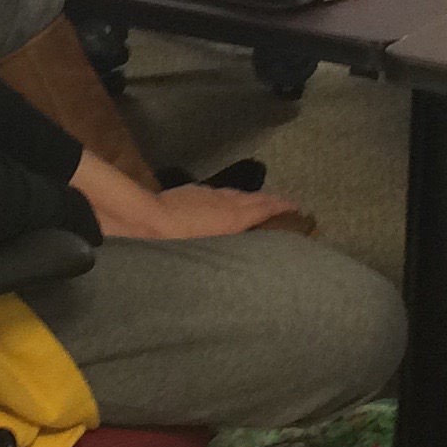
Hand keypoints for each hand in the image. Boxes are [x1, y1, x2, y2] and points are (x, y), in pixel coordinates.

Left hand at [142, 182, 299, 238]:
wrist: (148, 221)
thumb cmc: (178, 244)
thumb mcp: (207, 251)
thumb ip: (227, 248)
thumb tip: (237, 254)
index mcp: (233, 218)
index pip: (264, 208)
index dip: (282, 207)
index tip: (298, 208)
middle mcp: (226, 202)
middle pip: (255, 198)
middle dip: (273, 201)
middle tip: (287, 206)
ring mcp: (210, 194)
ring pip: (238, 194)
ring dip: (253, 198)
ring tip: (263, 204)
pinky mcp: (194, 192)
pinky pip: (220, 193)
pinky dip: (231, 198)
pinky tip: (228, 202)